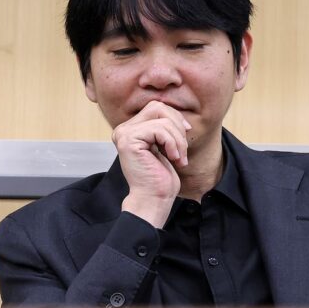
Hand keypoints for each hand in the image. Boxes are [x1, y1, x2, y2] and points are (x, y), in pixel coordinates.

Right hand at [113, 101, 191, 227]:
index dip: (175, 118)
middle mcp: (123, 130)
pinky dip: (172, 143)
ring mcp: (124, 134)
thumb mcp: (164, 146)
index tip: (185, 136)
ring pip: (162, 119)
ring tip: (179, 158)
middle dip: (177, 126)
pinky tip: (173, 158)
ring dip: (178, 140)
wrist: (153, 200)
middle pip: (158, 107)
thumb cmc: (160, 178)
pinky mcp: (129, 141)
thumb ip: (164, 128)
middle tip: (182, 149)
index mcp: (130, 129)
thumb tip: (176, 113)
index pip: (156, 107)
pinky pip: (160, 129)